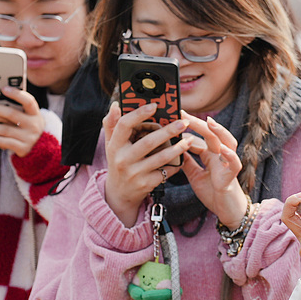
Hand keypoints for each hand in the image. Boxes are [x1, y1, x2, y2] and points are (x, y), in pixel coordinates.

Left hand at [0, 86, 46, 157]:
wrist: (38, 148)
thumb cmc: (24, 127)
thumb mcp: (25, 117)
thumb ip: (14, 108)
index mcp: (34, 113)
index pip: (28, 101)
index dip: (16, 94)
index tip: (2, 88)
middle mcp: (34, 124)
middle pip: (12, 114)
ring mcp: (29, 137)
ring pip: (6, 130)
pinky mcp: (24, 148)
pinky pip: (7, 143)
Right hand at [103, 101, 192, 226]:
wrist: (119, 193)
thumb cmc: (118, 161)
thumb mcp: (111, 144)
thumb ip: (111, 124)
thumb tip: (115, 105)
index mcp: (114, 145)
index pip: (124, 125)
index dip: (139, 114)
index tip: (154, 106)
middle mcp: (123, 159)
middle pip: (148, 142)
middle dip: (168, 131)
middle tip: (183, 122)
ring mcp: (134, 173)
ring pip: (160, 158)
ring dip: (178, 148)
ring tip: (189, 139)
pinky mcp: (146, 184)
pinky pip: (165, 172)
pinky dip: (175, 164)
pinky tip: (183, 157)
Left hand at [178, 113, 247, 227]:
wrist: (226, 211)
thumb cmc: (213, 193)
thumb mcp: (194, 175)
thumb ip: (187, 162)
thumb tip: (175, 149)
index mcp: (211, 155)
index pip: (200, 137)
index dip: (188, 128)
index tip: (174, 118)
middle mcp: (220, 156)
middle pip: (212, 135)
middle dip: (198, 123)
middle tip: (184, 113)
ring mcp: (227, 164)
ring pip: (228, 142)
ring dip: (220, 132)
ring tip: (210, 122)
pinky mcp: (232, 176)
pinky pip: (234, 163)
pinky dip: (229, 155)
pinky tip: (223, 149)